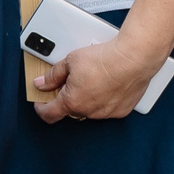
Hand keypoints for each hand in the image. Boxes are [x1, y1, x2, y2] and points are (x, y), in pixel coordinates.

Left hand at [32, 33, 165, 123]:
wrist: (133, 59)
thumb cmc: (104, 59)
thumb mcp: (70, 61)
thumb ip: (53, 75)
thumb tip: (41, 83)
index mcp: (72, 101)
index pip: (49, 114)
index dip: (41, 109)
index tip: (40, 103)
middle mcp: (88, 112)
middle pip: (70, 110)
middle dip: (68, 98)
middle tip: (71, 82)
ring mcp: (105, 113)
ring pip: (90, 109)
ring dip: (87, 99)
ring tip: (93, 80)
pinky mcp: (121, 111)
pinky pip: (107, 108)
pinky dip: (105, 100)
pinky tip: (108, 85)